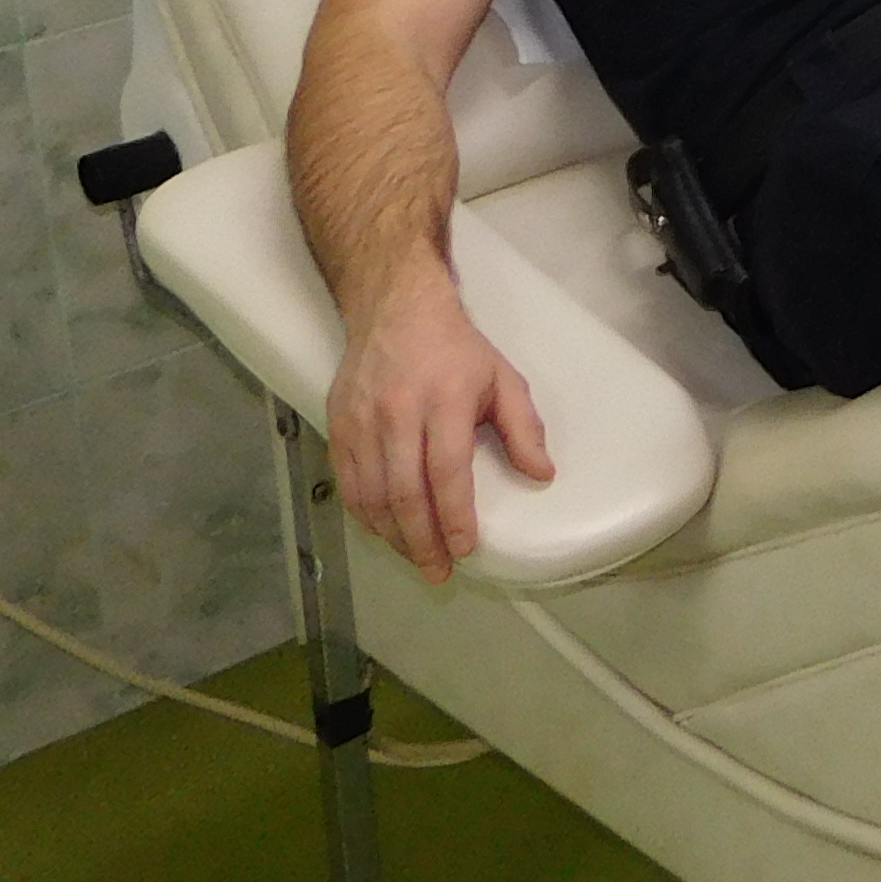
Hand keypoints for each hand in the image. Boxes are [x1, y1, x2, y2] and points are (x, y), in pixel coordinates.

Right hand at [326, 259, 550, 585]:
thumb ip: (523, 428)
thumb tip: (542, 474)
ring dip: (393, 535)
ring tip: (416, 558)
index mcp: (445, 400)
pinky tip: (385, 531)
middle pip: (405, 492)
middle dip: (422, 540)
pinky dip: (366, 514)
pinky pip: (348, 483)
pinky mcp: (338, 425)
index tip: (465, 548)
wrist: (394, 309)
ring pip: (372, 494)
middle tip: (439, 572)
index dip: (455, 516)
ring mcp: (362, 421)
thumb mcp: (503, 378)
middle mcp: (398, 413)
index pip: (447, 471)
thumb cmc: (456, 348)